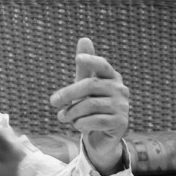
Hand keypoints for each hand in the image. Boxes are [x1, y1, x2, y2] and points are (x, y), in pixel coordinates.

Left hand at [49, 37, 129, 173]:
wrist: (103, 137)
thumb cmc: (92, 107)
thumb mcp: (85, 87)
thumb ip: (84, 67)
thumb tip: (85, 38)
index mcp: (112, 78)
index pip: (102, 65)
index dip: (91, 60)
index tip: (78, 59)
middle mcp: (120, 90)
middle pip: (90, 85)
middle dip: (68, 93)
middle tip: (53, 102)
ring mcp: (123, 106)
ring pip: (90, 105)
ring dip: (72, 112)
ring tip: (62, 117)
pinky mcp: (121, 123)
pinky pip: (96, 120)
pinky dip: (81, 124)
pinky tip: (77, 125)